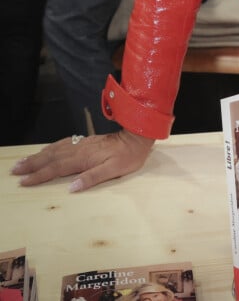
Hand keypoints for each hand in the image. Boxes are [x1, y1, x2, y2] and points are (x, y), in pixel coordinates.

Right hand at [11, 129, 154, 191]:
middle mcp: (79, 149)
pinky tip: (45, 150)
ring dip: (38, 156)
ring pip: (55, 149)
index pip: (56, 168)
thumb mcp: (113, 170)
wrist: (137, 136)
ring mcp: (81, 143)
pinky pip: (62, 143)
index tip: (23, 181)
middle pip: (51, 157)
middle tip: (15, 170)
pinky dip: (50, 148)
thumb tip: (71, 187)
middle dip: (32, 164)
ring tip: (23, 161)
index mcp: (83, 158)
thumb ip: (92, 178)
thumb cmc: (127, 157)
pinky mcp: (85, 141)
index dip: (39, 175)